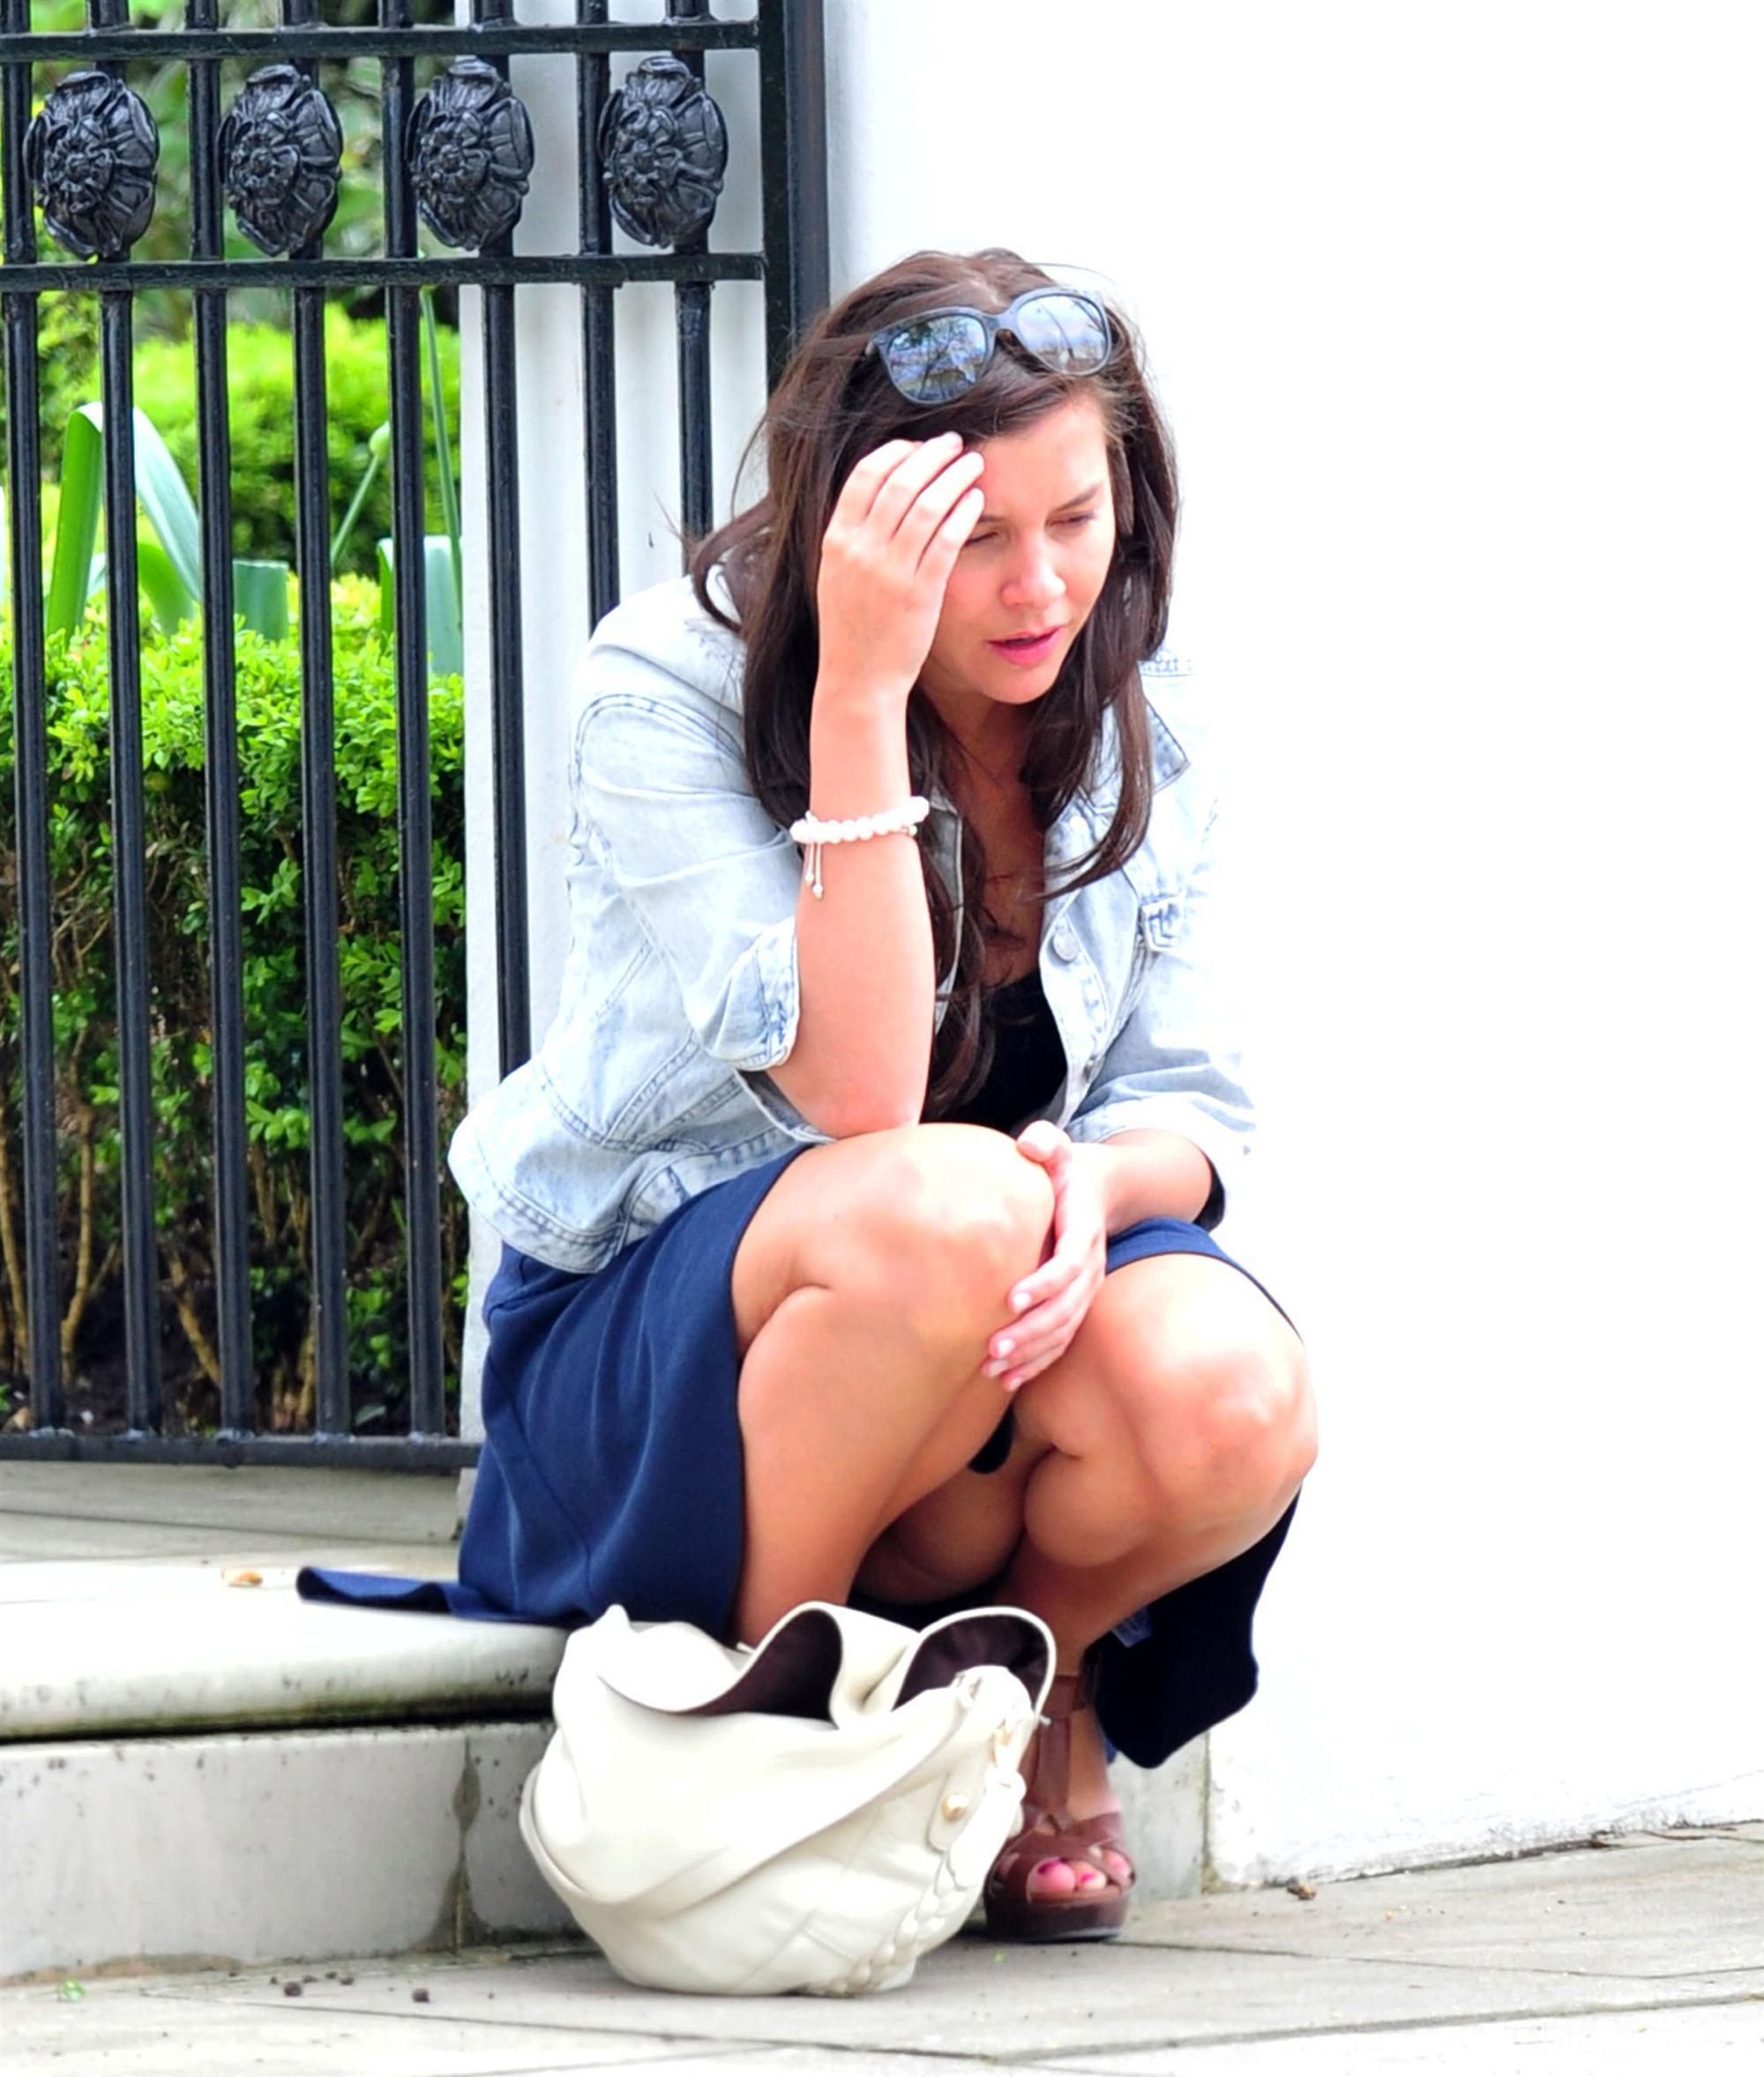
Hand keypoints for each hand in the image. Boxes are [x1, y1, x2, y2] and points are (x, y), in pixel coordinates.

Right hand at [814, 433, 984, 700]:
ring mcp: (889, 572)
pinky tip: (976, 500)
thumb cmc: (853, 630)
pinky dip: (963, 513)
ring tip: (973, 464)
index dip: (896, 452)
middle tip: (954, 443)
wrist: (858, 680)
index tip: (918, 446)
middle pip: (900, 480)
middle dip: (931, 454)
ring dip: (954, 476)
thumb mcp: (838, 575)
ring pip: (926, 505)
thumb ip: (853, 536)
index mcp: (836, 540)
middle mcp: (860, 550)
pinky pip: (945, 540)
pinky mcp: (919, 593)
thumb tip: (877, 495)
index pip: (865, 475)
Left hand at [984, 1122, 1108, 1390]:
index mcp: (1083, 1230)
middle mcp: (1090, 1266)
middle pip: (1066, 1309)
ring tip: (994, 1369)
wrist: (1096, 1191)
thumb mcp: (1059, 1145)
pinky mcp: (1075, 1305)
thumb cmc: (1063, 1168)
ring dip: (1031, 1354)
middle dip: (1031, 1332)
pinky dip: (1037, 1364)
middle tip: (993, 1347)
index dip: (1044, 1284)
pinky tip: (1008, 1380)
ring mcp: (1085, 1290)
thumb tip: (1030, 1144)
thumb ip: (1046, 1140)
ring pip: (1063, 1332)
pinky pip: (1060, 1342)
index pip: (1069, 1263)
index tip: (1010, 1299)